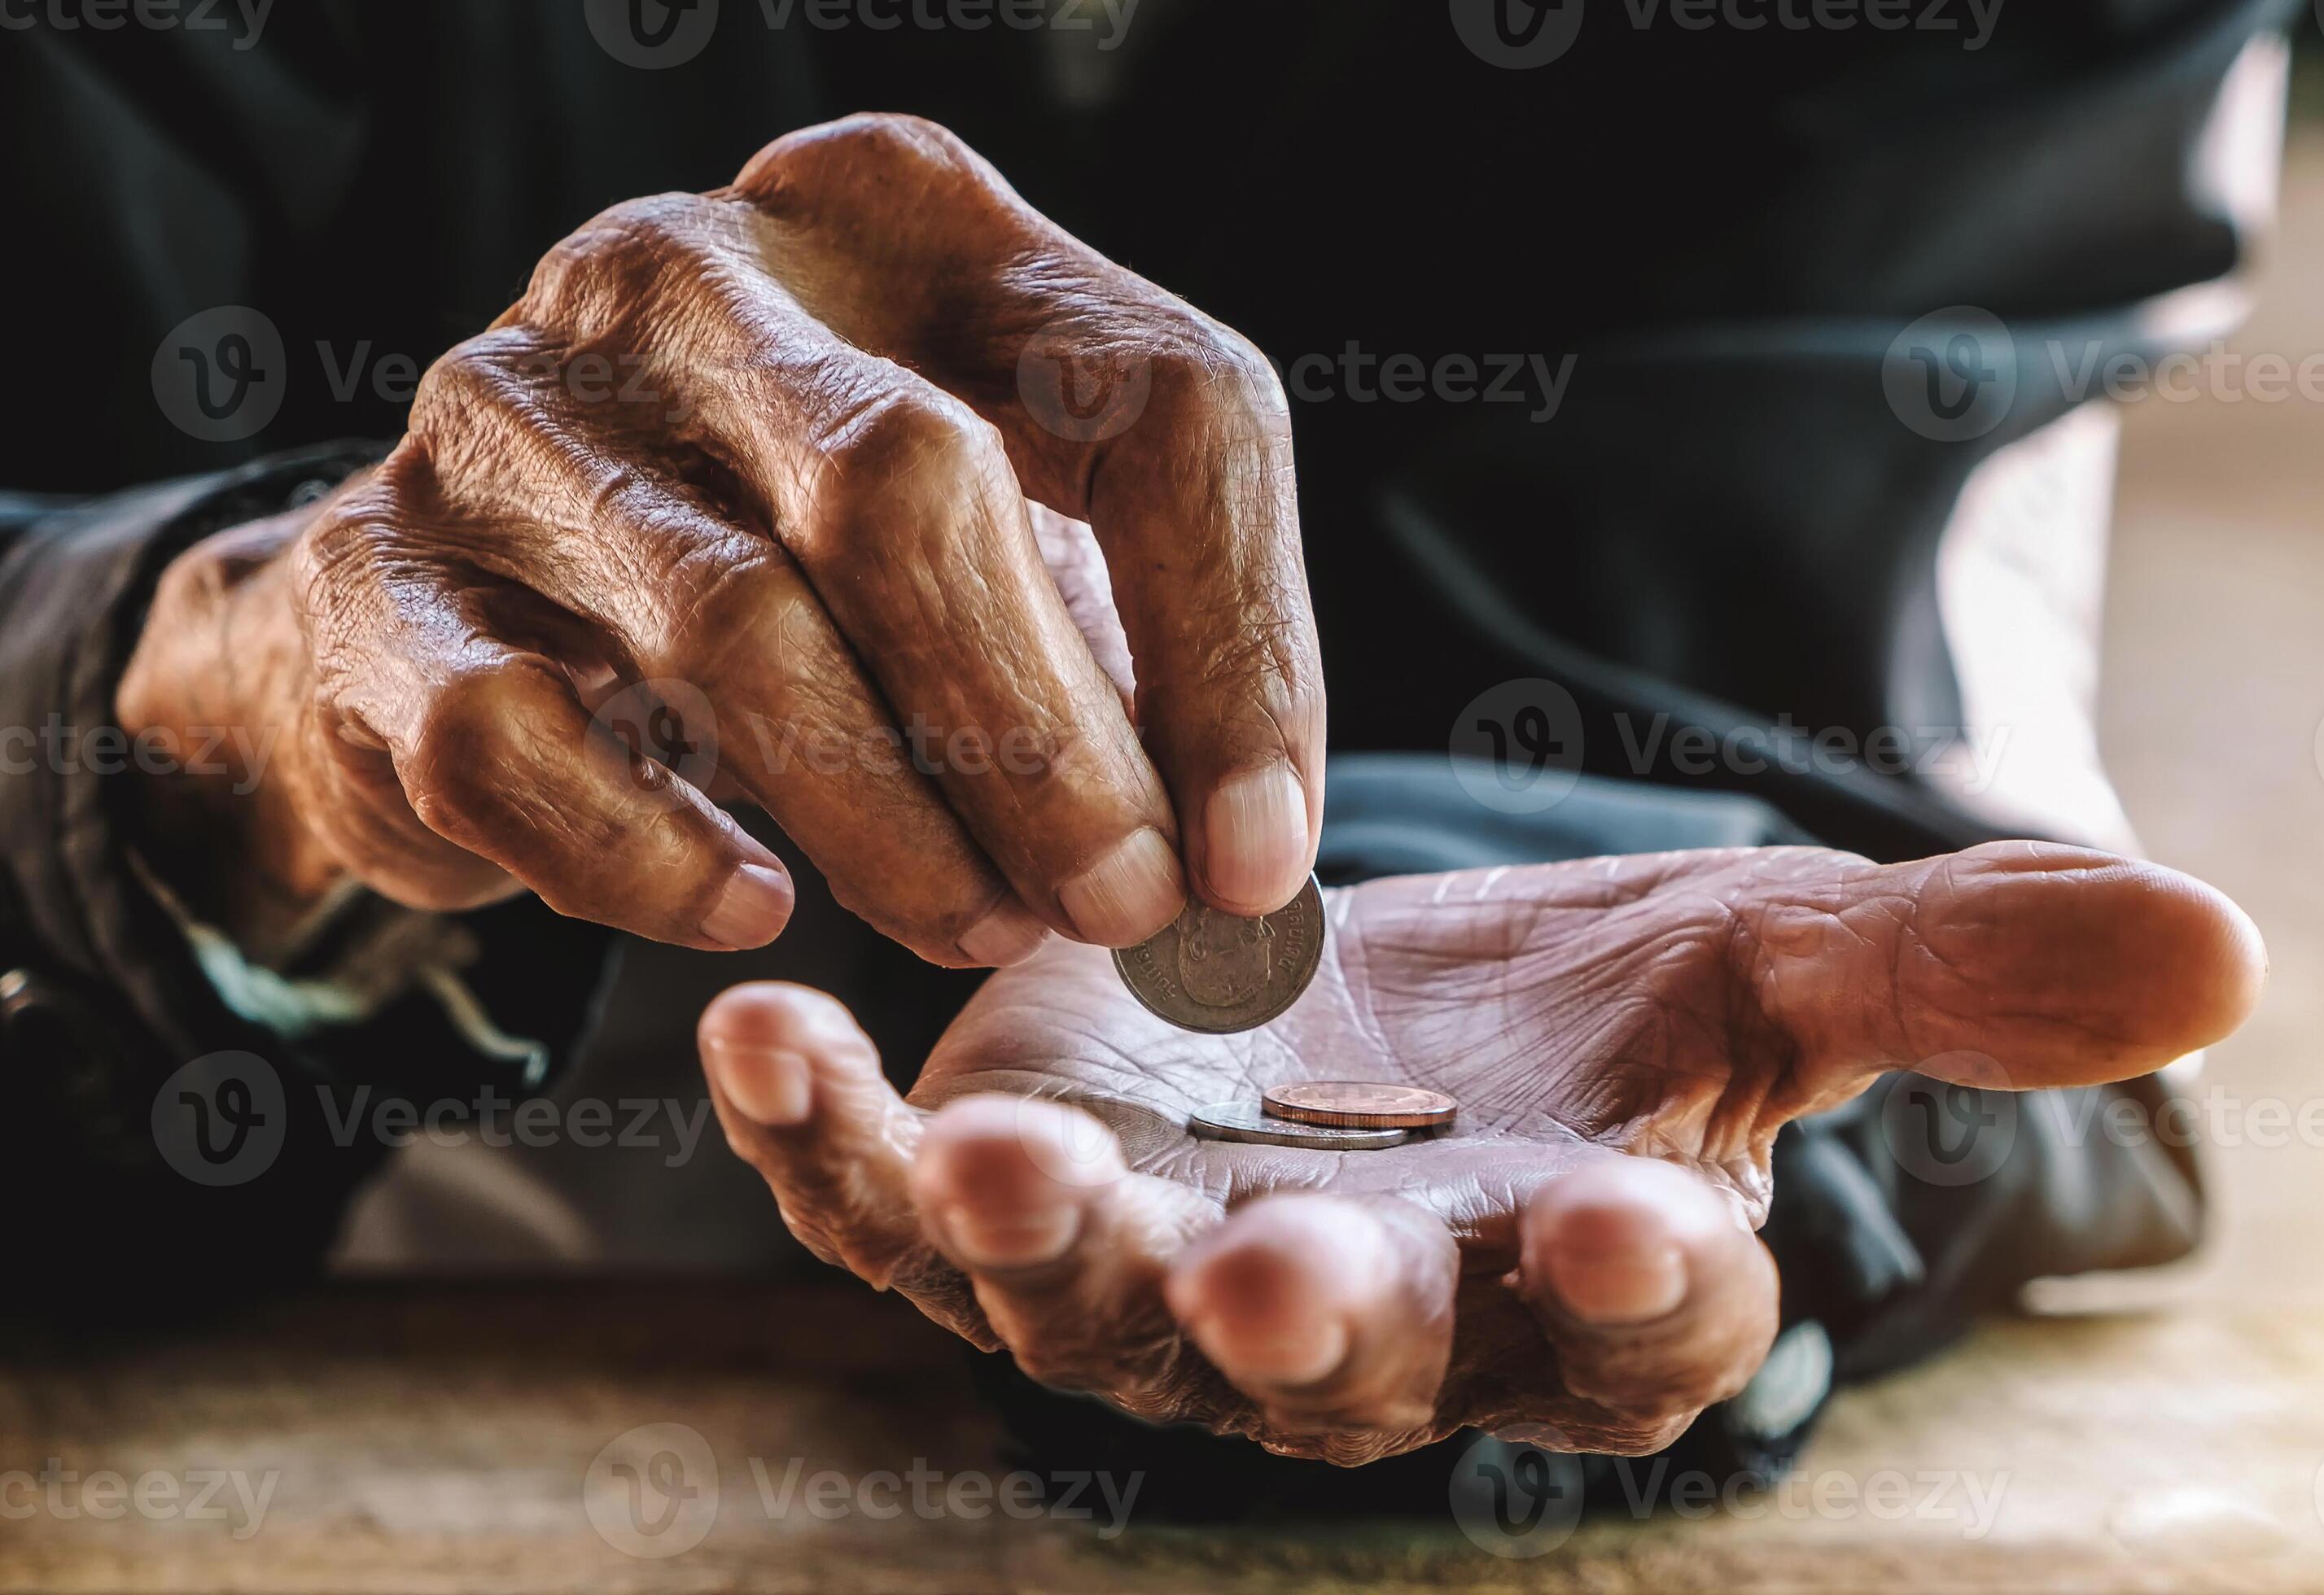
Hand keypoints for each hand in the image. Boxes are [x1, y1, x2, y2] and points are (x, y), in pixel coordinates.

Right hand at [117, 115, 1316, 958]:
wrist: (471, 604)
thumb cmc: (796, 571)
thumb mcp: (992, 549)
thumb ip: (1125, 649)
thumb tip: (1247, 856)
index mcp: (901, 222)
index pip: (1155, 390)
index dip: (1239, 647)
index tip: (1258, 852)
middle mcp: (694, 273)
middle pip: (919, 486)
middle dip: (1049, 742)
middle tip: (1120, 910)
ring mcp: (514, 408)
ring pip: (735, 623)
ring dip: (887, 823)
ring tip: (976, 924)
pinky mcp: (376, 572)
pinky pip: (518, 740)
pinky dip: (654, 858)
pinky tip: (750, 911)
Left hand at [697, 842, 2263, 1462]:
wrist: (1354, 974)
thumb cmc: (1570, 995)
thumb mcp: (1761, 947)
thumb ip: (1949, 967)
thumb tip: (2223, 953)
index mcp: (1558, 1272)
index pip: (1630, 1324)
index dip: (1649, 1287)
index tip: (1660, 1219)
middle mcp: (1352, 1316)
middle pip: (1343, 1366)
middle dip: (1319, 1331)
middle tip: (1297, 1283)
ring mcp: (1146, 1275)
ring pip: (1091, 1314)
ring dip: (1038, 1256)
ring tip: (998, 1169)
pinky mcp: (996, 1189)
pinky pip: (881, 1202)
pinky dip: (819, 1136)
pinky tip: (758, 1035)